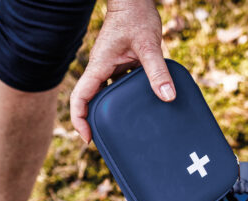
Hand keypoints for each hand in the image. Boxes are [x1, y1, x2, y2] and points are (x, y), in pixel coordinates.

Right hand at [70, 0, 174, 142]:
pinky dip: (123, 98)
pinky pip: (117, 84)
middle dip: (93, 121)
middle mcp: (100, 68)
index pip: (79, 98)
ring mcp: (109, 65)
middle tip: (107, 140)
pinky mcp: (120, 62)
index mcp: (98, 66)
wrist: (134, 0)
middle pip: (89, 100)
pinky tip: (140, 106)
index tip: (88, 138)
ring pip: (103, 93)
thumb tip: (168, 97)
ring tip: (123, 129)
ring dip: (109, 111)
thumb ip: (157, 71)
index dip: (79, 120)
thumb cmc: (136, 16)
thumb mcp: (148, 45)